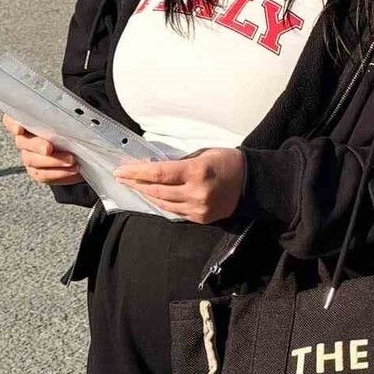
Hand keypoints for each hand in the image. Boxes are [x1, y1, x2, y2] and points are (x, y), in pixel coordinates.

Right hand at [2, 114, 83, 186]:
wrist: (82, 153)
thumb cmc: (74, 131)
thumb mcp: (70, 121)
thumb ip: (64, 117)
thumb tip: (73, 112)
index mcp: (29, 122)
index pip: (12, 120)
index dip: (12, 124)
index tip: (20, 128)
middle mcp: (25, 139)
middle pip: (22, 142)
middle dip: (36, 145)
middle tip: (48, 148)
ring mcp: (30, 156)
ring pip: (32, 160)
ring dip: (53, 161)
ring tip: (70, 160)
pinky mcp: (38, 171)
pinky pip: (42, 174)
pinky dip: (58, 172)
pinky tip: (71, 169)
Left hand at [114, 149, 244, 223]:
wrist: (253, 183)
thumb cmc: (229, 162)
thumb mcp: (204, 154)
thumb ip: (180, 163)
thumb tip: (155, 168)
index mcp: (196, 172)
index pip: (158, 173)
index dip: (136, 173)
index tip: (121, 171)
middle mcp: (196, 193)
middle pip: (156, 191)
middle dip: (136, 184)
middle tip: (122, 177)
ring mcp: (198, 208)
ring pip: (163, 204)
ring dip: (146, 195)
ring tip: (135, 186)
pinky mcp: (201, 218)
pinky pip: (174, 212)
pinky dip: (162, 204)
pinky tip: (154, 197)